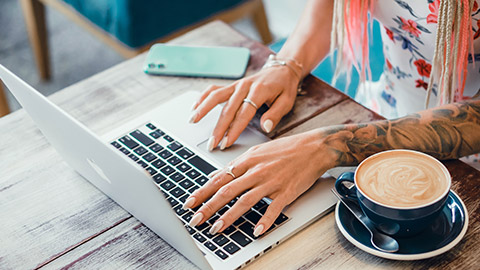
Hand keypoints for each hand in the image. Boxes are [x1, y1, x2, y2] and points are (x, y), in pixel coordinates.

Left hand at [182, 130, 336, 236]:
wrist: (314, 147)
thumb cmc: (286, 149)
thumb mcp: (257, 151)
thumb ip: (237, 165)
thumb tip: (217, 175)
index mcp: (247, 161)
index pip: (219, 178)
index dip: (202, 192)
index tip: (189, 203)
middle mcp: (256, 171)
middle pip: (227, 191)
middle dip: (208, 207)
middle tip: (196, 220)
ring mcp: (271, 182)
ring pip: (245, 201)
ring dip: (229, 216)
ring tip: (216, 228)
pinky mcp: (286, 192)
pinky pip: (273, 209)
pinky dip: (264, 221)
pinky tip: (255, 231)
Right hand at [189, 66, 300, 150]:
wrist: (282, 69)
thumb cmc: (284, 87)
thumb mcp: (287, 101)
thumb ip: (275, 114)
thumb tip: (265, 128)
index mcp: (259, 91)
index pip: (243, 114)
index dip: (234, 130)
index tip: (226, 143)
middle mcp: (245, 86)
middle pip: (227, 109)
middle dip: (218, 128)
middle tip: (212, 144)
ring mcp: (236, 84)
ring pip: (216, 96)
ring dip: (203, 109)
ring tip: (192, 121)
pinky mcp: (232, 84)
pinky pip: (214, 89)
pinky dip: (203, 97)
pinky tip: (194, 107)